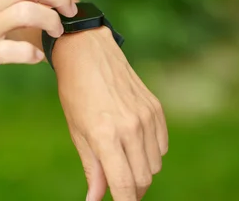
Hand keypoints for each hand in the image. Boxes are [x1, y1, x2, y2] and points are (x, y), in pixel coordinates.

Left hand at [53, 28, 167, 200]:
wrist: (89, 53)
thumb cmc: (76, 93)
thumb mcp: (78, 132)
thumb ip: (92, 168)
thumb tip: (95, 199)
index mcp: (106, 135)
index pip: (124, 184)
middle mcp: (131, 127)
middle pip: (143, 178)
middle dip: (132, 190)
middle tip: (120, 189)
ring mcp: (147, 117)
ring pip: (155, 164)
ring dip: (142, 171)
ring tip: (124, 161)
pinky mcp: (156, 108)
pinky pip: (162, 145)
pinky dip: (152, 153)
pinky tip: (135, 144)